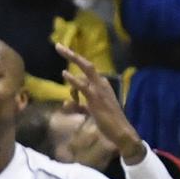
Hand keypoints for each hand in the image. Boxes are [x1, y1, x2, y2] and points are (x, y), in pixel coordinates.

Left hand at [56, 43, 144, 163]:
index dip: (75, 61)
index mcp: (101, 85)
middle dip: (72, 54)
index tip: (64, 51)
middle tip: (58, 46)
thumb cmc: (107, 121)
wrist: (121, 132)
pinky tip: (65, 74)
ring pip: (85, 69)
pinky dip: (74, 80)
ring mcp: (99, 90)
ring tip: (60, 50)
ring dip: (72, 59)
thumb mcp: (90, 109)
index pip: (87, 70)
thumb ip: (78, 104)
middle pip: (86, 64)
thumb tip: (65, 103)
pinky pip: (83, 86)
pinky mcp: (96, 98)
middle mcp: (101, 84)